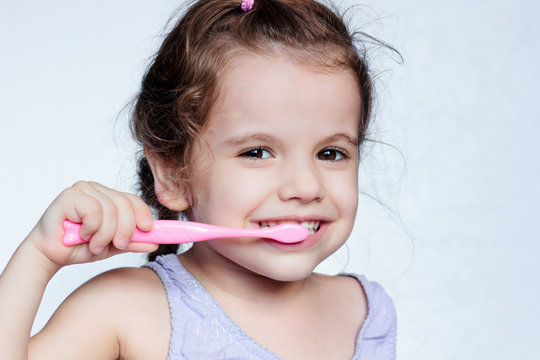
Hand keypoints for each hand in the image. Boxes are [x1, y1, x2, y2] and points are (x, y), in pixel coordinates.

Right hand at [27, 181, 157, 271]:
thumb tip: (155, 242)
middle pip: (125, 204)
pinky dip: (92, 228)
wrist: (50, 256)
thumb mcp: (112, 247)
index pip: (132, 199)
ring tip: (94, 245)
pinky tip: (81, 235)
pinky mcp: (70, 195)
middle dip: (126, 229)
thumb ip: (133, 242)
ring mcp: (83, 189)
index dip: (144, 214)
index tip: (149, 230)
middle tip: (118, 245)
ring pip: (111, 210)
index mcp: (107, 196)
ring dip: (105, 234)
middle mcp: (96, 189)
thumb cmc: (78, 248)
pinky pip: (95, 211)